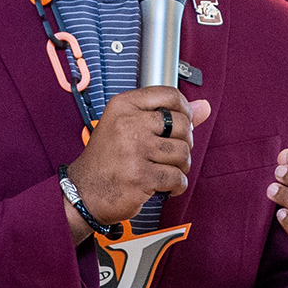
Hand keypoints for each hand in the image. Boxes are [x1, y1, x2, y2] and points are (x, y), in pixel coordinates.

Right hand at [63, 87, 212, 240]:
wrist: (84, 192)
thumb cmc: (106, 160)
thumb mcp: (129, 127)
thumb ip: (168, 115)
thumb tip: (204, 107)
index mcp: (124, 106)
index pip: (170, 95)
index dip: (184, 110)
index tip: (182, 123)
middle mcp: (128, 124)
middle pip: (182, 124)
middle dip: (184, 143)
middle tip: (171, 154)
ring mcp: (134, 150)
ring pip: (183, 153)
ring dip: (181, 166)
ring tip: (166, 171)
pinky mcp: (140, 176)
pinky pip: (177, 178)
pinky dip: (176, 186)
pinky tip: (164, 186)